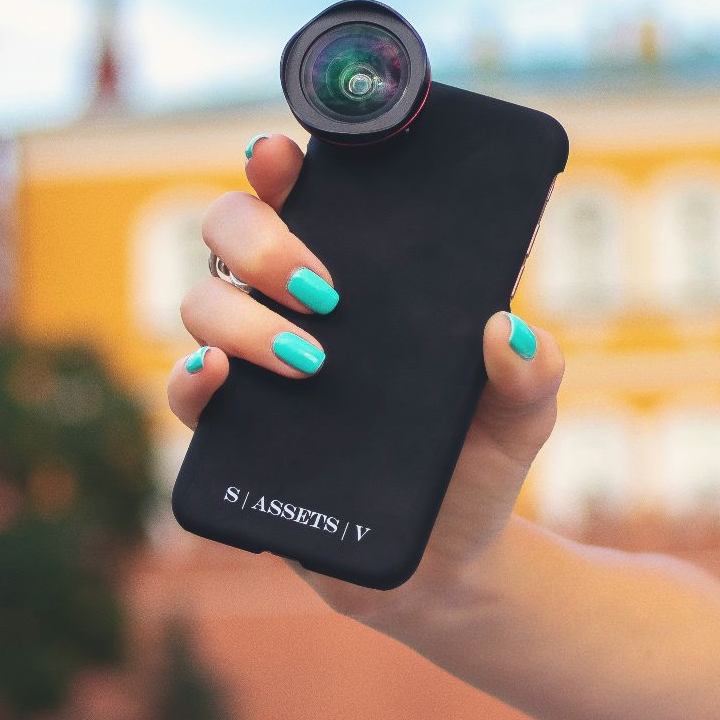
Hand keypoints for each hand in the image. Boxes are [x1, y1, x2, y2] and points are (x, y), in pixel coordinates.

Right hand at [165, 132, 564, 621]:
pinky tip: (219, 374)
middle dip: (261, 240)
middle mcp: (292, 309)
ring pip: (201, 304)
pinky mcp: (235, 440)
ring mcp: (256, 371)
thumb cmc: (478, 461)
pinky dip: (190, 378)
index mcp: (359, 278)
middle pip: (230, 233)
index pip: (302, 196)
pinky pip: (184, 394)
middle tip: (326, 288)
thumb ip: (535, 372)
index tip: (285, 156)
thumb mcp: (526, 414)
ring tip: (313, 360)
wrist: (450, 564)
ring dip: (244, 317)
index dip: (279, 163)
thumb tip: (510, 331)